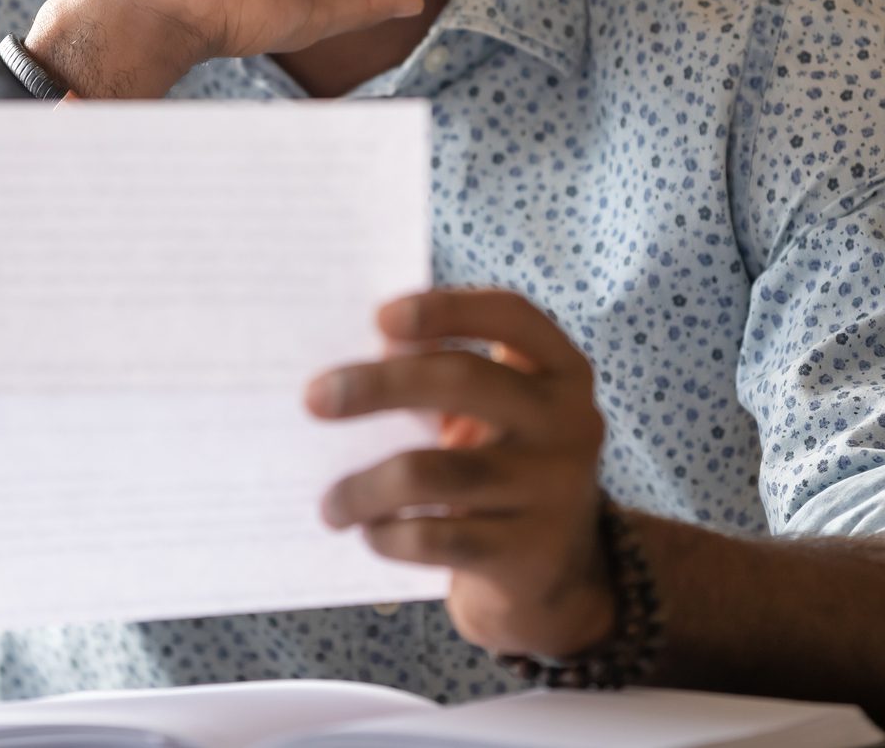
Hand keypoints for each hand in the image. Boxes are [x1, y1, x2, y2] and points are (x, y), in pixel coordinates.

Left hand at [305, 289, 613, 659]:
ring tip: (330, 505)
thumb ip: (440, 378)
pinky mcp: (530, 554)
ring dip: (366, 487)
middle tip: (313, 399)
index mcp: (561, 370)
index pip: (511, 315)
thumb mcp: (488, 417)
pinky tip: (370, 534)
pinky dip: (388, 535)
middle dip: (378, 384)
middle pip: (463, 380)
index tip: (380, 318)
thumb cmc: (499, 470)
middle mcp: (570, 422)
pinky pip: (436, 537)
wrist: (552, 575)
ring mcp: (555, 490)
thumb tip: (360, 363)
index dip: (447, 309)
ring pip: (435, 472)